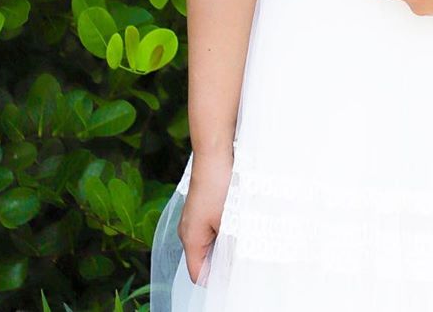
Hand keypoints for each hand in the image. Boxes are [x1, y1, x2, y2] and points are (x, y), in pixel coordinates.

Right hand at [178, 149, 232, 284]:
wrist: (214, 153)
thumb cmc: (218, 185)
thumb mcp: (229, 219)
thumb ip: (231, 246)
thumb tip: (236, 264)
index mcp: (191, 239)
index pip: (199, 274)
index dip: (216, 279)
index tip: (235, 277)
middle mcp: (188, 230)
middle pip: (204, 258)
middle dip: (223, 261)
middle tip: (244, 259)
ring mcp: (194, 217)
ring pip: (210, 241)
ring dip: (225, 242)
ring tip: (244, 239)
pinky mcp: (202, 205)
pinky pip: (212, 226)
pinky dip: (224, 228)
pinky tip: (239, 222)